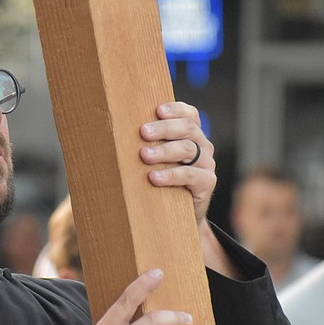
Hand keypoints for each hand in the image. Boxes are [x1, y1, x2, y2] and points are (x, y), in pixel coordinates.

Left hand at [139, 102, 215, 221]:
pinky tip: (154, 177)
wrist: (176, 214)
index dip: (175, 110)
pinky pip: (190, 175)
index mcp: (192, 134)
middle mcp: (202, 145)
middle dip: (164, 128)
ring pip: (187, 149)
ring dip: (164, 151)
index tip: (157, 110)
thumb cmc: (161, 179)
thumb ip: (149, 141)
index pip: (189, 114)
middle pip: (187, 128)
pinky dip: (170, 175)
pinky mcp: (206, 183)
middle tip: (143, 132)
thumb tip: (118, 126)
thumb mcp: (156, 158)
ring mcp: (206, 164)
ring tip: (144, 156)